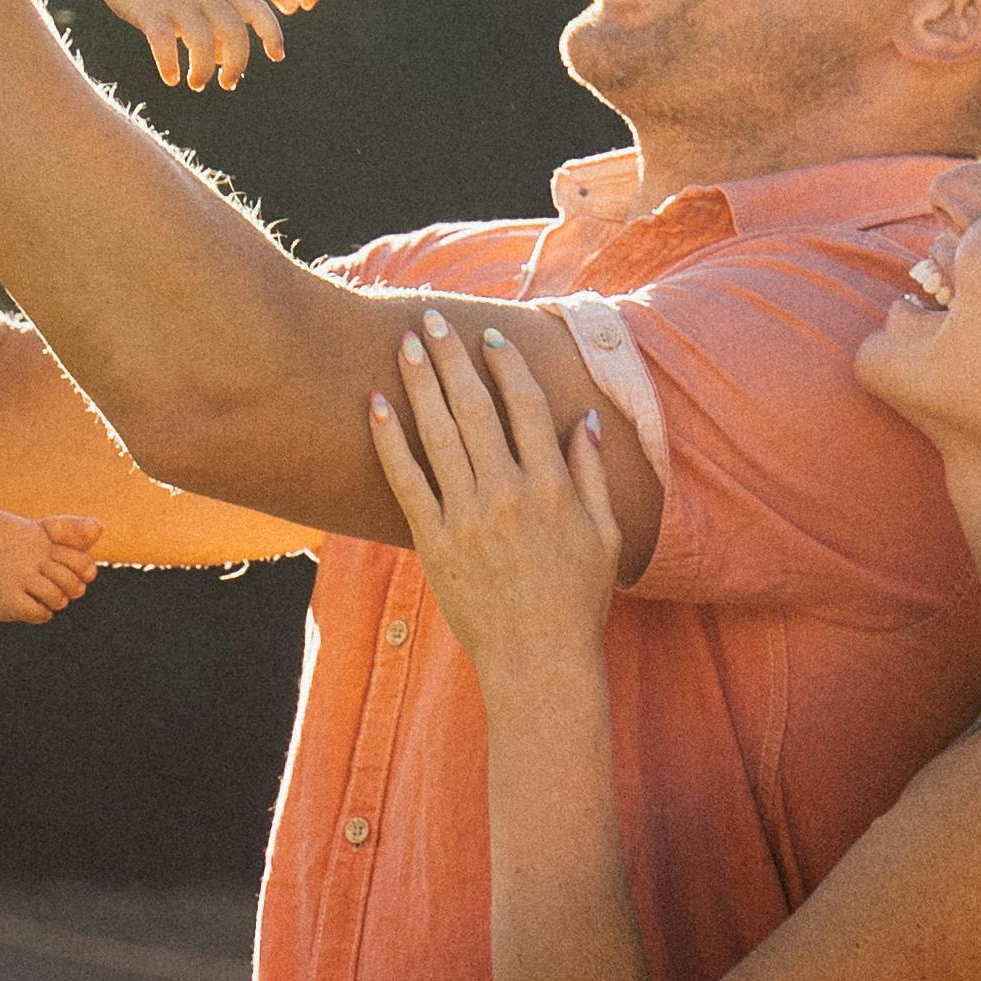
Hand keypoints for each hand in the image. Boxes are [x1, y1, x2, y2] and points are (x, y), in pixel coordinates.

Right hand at [130, 0, 282, 94]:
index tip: (277, 56)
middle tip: (225, 84)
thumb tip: (227, 62)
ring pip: (203, 40)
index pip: (257, 9)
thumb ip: (216, 25)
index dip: (272, 33)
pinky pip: (164, 42)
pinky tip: (170, 78)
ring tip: (195, 83)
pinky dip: (170, 64)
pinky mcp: (149, 10)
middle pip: (235, 31)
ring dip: (204, 69)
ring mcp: (176, 2)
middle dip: (237, 63)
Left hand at [368, 308, 620, 685]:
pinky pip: (407, 481)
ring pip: (439, 434)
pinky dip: (391, 442)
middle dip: (452, 357)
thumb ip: (593, 472)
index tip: (490, 338)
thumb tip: (586, 418)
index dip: (506, 365)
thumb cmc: (577, 599)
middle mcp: (509, 493)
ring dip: (419, 384)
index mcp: (552, 486)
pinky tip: (376, 406)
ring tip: (405, 346)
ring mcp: (468, 516)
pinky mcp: (435, 542)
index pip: (526, 406)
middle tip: (432, 320)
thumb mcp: (604, 533)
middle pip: (475, 407)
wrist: (539, 660)